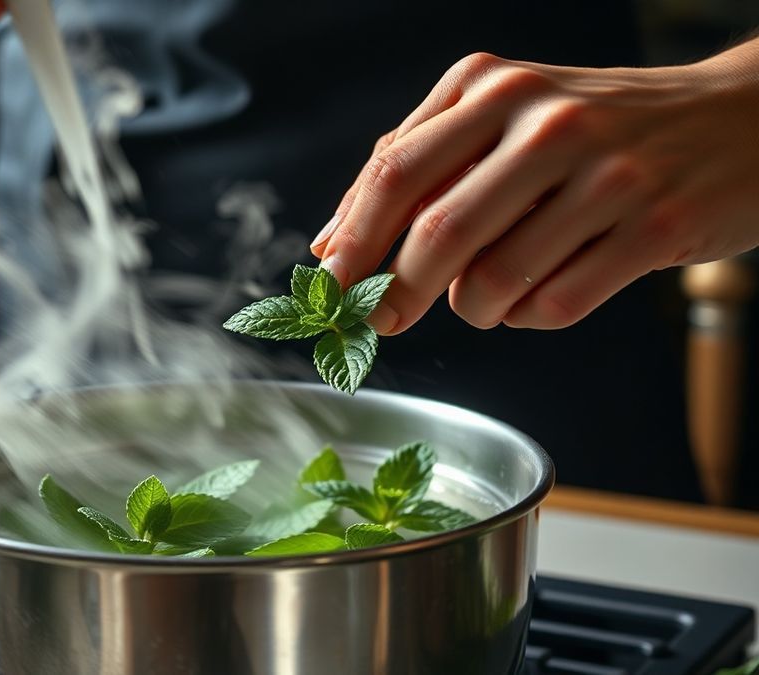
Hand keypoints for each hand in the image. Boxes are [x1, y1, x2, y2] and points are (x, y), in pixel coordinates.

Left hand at [312, 38, 758, 333]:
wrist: (740, 120)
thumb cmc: (601, 127)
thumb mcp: (506, 115)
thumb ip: (418, 165)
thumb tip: (329, 243)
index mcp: (493, 86)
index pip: (395, 171)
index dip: (351, 240)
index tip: (327, 288)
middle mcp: (545, 120)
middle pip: (438, 232)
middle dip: (398, 293)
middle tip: (386, 320)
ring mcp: (605, 173)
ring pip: (494, 280)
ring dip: (475, 307)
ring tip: (489, 293)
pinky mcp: (652, 225)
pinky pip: (555, 304)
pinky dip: (531, 316)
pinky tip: (545, 291)